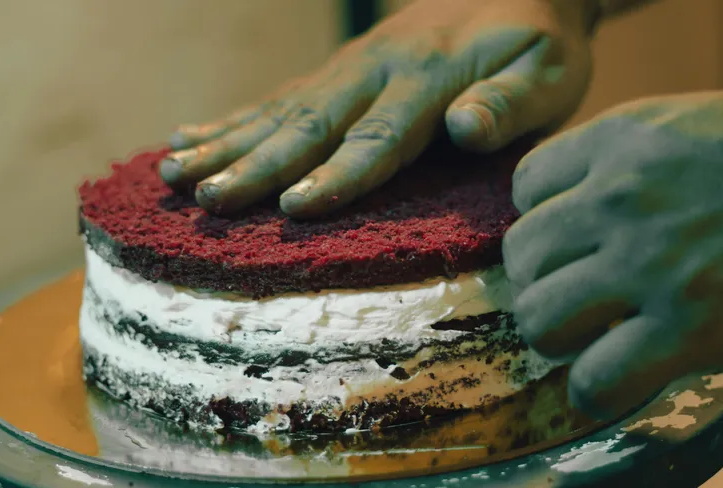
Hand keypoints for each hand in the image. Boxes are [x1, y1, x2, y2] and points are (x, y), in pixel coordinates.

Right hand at [160, 0, 595, 217]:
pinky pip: (277, 97)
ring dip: (225, 143)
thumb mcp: (548, 73)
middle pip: (310, 124)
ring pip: (280, 110)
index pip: (379, 136)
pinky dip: (231, 120)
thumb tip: (465, 127)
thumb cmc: (538, 45)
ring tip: (174, 175)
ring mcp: (349, 67)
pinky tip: (188, 135)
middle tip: (209, 200)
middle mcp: (376, 70)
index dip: (338, 175)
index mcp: (429, 78)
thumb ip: (511, 102)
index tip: (293, 207)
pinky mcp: (337, 71)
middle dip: (257, 165)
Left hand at [503, 91, 722, 418]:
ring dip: (560, 337)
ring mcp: (652, 263)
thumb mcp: (691, 123)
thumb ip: (620, 154)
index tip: (576, 243)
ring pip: (539, 318)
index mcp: (621, 141)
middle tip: (581, 296)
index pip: (525, 188)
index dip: (545, 222)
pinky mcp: (691, 327)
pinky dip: (595, 391)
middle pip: (522, 257)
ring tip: (594, 337)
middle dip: (544, 282)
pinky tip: (618, 379)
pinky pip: (595, 379)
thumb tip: (565, 198)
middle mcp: (623, 197)